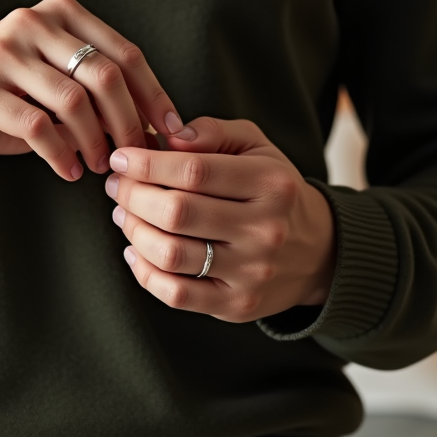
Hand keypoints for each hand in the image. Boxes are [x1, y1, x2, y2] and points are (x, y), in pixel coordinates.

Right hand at [0, 0, 192, 180]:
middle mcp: (31, 22)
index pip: (124, 53)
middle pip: (105, 76)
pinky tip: (68, 171)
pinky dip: (61, 155)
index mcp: (58, 13)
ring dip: (95, 143)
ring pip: (74, 101)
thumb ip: (95, 94)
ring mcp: (3, 52)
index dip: (156, 96)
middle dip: (130, 124)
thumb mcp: (49, 85)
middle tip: (137, 159)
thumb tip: (155, 127)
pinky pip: (37, 126)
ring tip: (99, 168)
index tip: (175, 133)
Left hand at [105, 117, 335, 322]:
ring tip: (124, 215)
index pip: (194, 170)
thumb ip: (214, 132)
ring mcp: (251, 272)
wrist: (318, 252)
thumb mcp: (257, 147)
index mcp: (270, 183)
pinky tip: (135, 251)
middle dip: (133, 195)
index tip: (122, 158)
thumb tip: (170, 137)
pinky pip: (175, 294)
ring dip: (133, 231)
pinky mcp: (237, 305)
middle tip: (117, 187)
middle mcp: (264, 229)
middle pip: (177, 211)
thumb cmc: (274, 191)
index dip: (147, 163)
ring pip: (170, 253)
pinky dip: (143, 272)